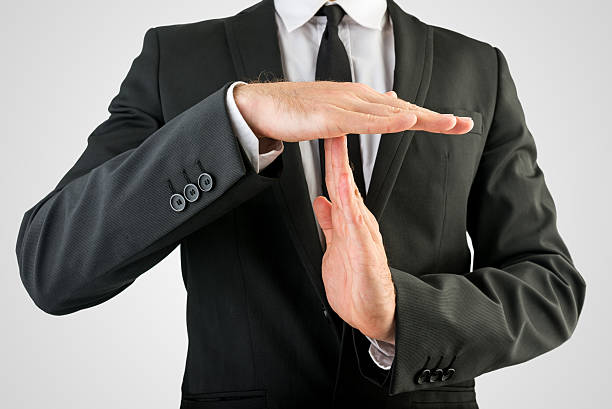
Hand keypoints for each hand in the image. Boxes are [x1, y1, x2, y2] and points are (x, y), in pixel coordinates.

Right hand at [234, 81, 473, 142]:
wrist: (264, 106)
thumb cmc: (297, 111)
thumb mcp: (336, 112)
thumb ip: (362, 112)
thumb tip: (388, 104)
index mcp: (360, 100)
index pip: (401, 109)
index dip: (428, 117)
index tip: (454, 125)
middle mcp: (358, 98)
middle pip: (403, 109)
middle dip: (435, 118)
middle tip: (464, 125)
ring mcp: (346, 105)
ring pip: (390, 113)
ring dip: (421, 118)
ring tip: (449, 123)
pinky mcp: (332, 116)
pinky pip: (364, 121)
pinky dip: (388, 121)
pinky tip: (407, 121)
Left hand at [312, 135, 395, 343]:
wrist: (374, 313)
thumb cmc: (356, 282)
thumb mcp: (336, 246)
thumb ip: (329, 222)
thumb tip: (320, 200)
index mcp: (349, 219)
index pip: (337, 179)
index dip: (331, 154)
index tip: (325, 128)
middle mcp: (357, 220)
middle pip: (343, 177)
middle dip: (338, 146)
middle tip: (338, 115)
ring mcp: (361, 232)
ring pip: (349, 191)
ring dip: (342, 163)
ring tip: (338, 137)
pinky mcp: (364, 248)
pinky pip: (354, 219)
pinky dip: (348, 198)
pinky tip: (343, 182)